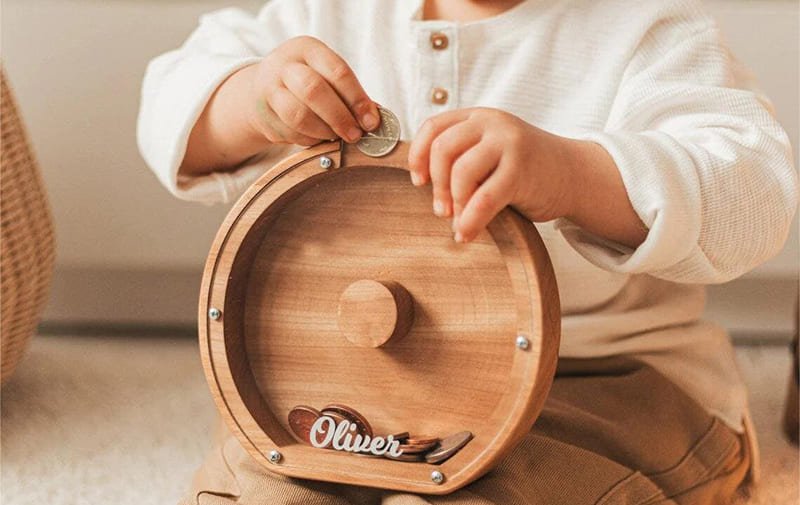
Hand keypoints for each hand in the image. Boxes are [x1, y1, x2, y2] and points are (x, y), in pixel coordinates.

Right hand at [247, 36, 378, 144]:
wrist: (261, 88)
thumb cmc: (307, 81)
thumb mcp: (326, 75)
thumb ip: (350, 94)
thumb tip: (374, 119)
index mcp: (307, 49)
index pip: (337, 71)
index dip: (357, 99)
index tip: (371, 121)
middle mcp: (284, 65)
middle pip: (313, 90)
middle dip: (339, 117)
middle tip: (355, 134)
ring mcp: (269, 90)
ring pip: (298, 115)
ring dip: (323, 132)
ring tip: (336, 137)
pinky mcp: (263, 116)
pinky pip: (290, 133)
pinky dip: (309, 140)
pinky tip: (318, 138)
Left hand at [408, 108, 575, 241]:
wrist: (573, 174)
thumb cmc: (523, 168)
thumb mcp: (490, 151)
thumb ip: (462, 156)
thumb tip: (422, 184)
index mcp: (478, 117)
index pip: (433, 128)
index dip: (418, 157)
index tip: (419, 183)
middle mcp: (492, 124)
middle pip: (443, 149)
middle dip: (436, 185)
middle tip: (440, 210)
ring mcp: (509, 144)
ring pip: (462, 172)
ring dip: (453, 203)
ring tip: (457, 222)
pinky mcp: (521, 170)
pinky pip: (484, 198)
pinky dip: (470, 221)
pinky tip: (466, 234)